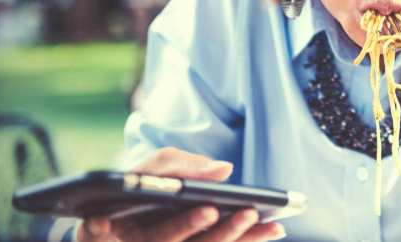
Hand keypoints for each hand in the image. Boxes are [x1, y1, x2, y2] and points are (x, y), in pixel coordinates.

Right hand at [77, 147, 285, 241]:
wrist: (127, 205)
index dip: (185, 225)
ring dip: (242, 240)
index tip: (211, 208)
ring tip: (274, 225)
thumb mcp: (152, 167)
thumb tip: (225, 170)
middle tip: (249, 213)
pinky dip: (247, 240)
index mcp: (126, 233)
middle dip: (223, 232)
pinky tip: (272, 229)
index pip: (158, 236)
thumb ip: (181, 166)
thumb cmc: (138, 181)